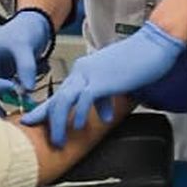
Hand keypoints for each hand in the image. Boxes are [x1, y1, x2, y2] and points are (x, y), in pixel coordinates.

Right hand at [0, 8, 52, 101]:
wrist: (34, 26)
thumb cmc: (24, 30)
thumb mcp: (25, 46)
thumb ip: (26, 68)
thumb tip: (27, 90)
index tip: (13, 89)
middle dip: (1, 98)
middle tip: (18, 106)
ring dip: (9, 101)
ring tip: (24, 106)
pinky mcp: (1, 78)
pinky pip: (5, 93)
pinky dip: (15, 98)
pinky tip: (26, 102)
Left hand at [24, 22, 184, 147]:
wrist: (154, 45)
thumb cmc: (138, 61)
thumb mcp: (115, 82)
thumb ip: (105, 97)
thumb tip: (103, 115)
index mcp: (83, 71)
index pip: (59, 92)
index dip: (44, 109)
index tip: (32, 121)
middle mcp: (81, 71)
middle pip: (56, 98)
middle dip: (45, 118)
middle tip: (42, 136)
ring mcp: (90, 74)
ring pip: (63, 100)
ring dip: (58, 123)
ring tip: (59, 141)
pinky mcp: (102, 79)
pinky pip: (84, 98)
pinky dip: (79, 114)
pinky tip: (78, 126)